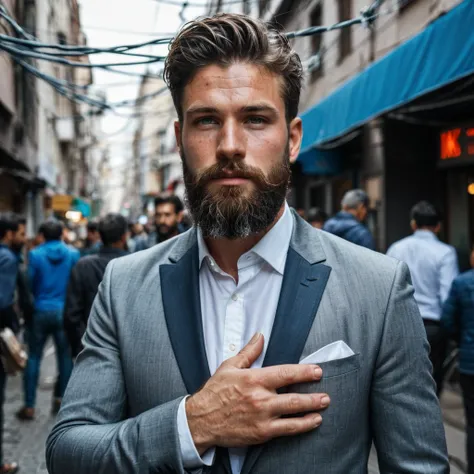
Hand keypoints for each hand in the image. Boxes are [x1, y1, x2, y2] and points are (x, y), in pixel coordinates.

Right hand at [186, 333, 329, 453]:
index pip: (285, 373)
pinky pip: (286, 430)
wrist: (201, 420)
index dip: (304, 372)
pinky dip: (302, 426)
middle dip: (313, 395)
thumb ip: (249, 352)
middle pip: (293, 397)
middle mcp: (260, 398)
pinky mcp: (261, 433)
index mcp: (253, 379)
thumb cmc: (215, 392)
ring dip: (311, 410)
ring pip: (293, 414)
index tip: (317, 371)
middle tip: (326, 394)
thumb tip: (260, 336)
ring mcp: (262, 417)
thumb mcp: (230, 366)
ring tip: (323, 406)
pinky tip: (312, 422)